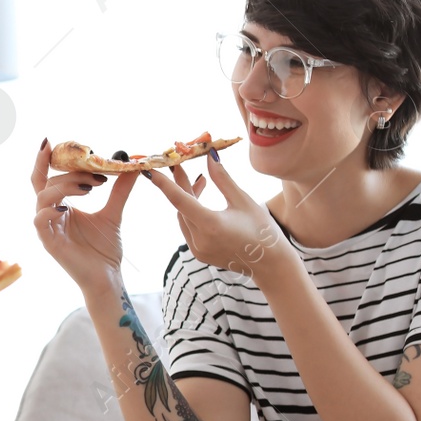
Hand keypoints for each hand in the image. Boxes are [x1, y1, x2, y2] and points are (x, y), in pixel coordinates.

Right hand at [30, 141, 140, 290]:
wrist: (107, 277)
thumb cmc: (104, 249)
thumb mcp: (114, 212)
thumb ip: (120, 189)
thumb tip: (131, 164)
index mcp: (60, 205)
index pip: (45, 177)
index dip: (44, 159)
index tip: (52, 141)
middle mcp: (49, 214)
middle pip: (47, 182)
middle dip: (71, 173)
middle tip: (98, 176)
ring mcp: (47, 228)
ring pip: (43, 196)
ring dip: (65, 186)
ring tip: (91, 187)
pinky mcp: (48, 242)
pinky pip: (40, 220)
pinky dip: (50, 209)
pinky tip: (68, 207)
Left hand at [145, 154, 286, 277]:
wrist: (271, 265)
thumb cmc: (262, 230)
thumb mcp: (243, 200)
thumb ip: (222, 179)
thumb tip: (209, 156)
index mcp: (211, 225)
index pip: (179, 200)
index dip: (164, 184)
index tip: (150, 170)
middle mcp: (199, 240)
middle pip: (181, 207)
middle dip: (180, 185)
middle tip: (181, 165)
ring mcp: (197, 249)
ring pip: (183, 217)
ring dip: (186, 199)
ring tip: (200, 181)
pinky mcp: (199, 254)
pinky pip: (188, 228)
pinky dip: (191, 213)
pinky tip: (200, 201)